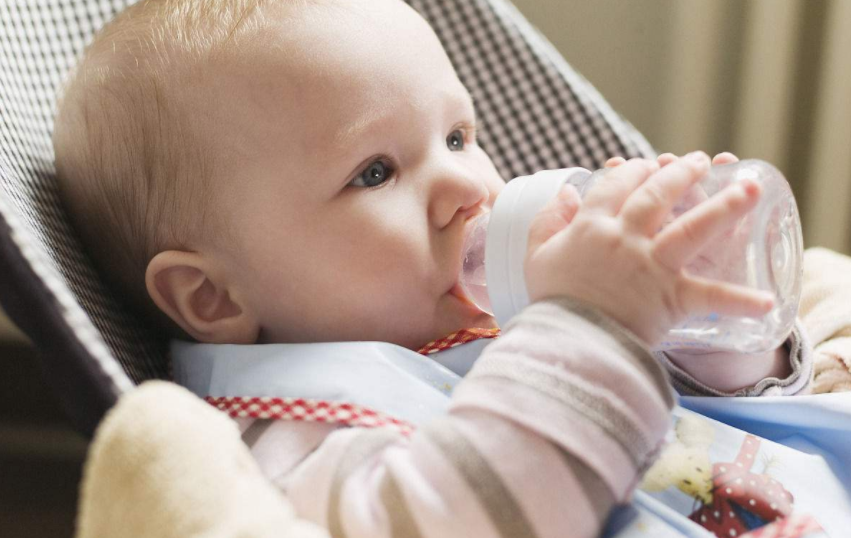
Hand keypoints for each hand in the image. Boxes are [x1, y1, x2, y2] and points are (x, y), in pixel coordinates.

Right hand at [524, 152, 773, 346]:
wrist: (566, 342)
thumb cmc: (550, 301)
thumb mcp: (537, 255)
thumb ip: (547, 220)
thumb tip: (566, 193)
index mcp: (591, 227)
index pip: (615, 187)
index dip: (632, 171)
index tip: (646, 164)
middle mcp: (624, 239)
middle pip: (657, 196)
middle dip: (680, 173)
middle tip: (699, 160)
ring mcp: (651, 266)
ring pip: (692, 228)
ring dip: (723, 207)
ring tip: (749, 189)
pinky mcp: (670, 297)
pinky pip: (710, 297)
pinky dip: (739, 301)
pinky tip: (767, 301)